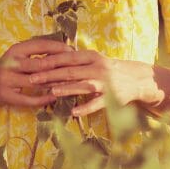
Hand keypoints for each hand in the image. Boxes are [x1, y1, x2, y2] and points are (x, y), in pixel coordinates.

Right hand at [0, 38, 72, 110]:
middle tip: (76, 69)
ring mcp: (7, 81)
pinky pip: (29, 99)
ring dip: (54, 84)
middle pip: (40, 65)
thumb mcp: (15, 56)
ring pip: (37, 82)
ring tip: (70, 85)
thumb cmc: (3, 68)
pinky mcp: (7, 96)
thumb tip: (61, 50)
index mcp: (14, 51)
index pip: (39, 45)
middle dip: (60, 67)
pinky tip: (55, 98)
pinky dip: (44, 99)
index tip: (73, 50)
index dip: (57, 48)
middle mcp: (10, 64)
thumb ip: (34, 54)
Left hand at [18, 49, 164, 116]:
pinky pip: (97, 103)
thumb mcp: (93, 59)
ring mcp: (105, 83)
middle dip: (51, 75)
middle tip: (33, 79)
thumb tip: (47, 58)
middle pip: (71, 71)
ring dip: (67, 89)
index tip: (34, 63)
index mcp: (91, 56)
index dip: (50, 60)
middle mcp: (98, 68)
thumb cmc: (108, 68)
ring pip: (83, 86)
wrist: (136, 78)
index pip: (67, 57)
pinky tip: (74, 112)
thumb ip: (74, 60)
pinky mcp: (111, 98)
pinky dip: (85, 108)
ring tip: (52, 92)